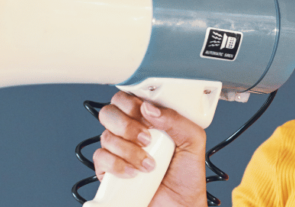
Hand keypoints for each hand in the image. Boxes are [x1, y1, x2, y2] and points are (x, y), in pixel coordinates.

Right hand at [93, 91, 207, 206]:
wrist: (180, 205)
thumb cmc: (187, 175)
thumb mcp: (193, 141)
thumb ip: (176, 120)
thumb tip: (150, 109)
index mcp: (148, 120)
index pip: (127, 98)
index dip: (131, 102)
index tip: (146, 115)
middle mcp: (130, 133)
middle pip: (109, 113)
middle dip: (127, 125)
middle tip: (147, 138)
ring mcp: (118, 151)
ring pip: (106, 137)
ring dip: (129, 150)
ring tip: (149, 164)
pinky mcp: (109, 170)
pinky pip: (101, 159)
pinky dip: (118, 166)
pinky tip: (135, 173)